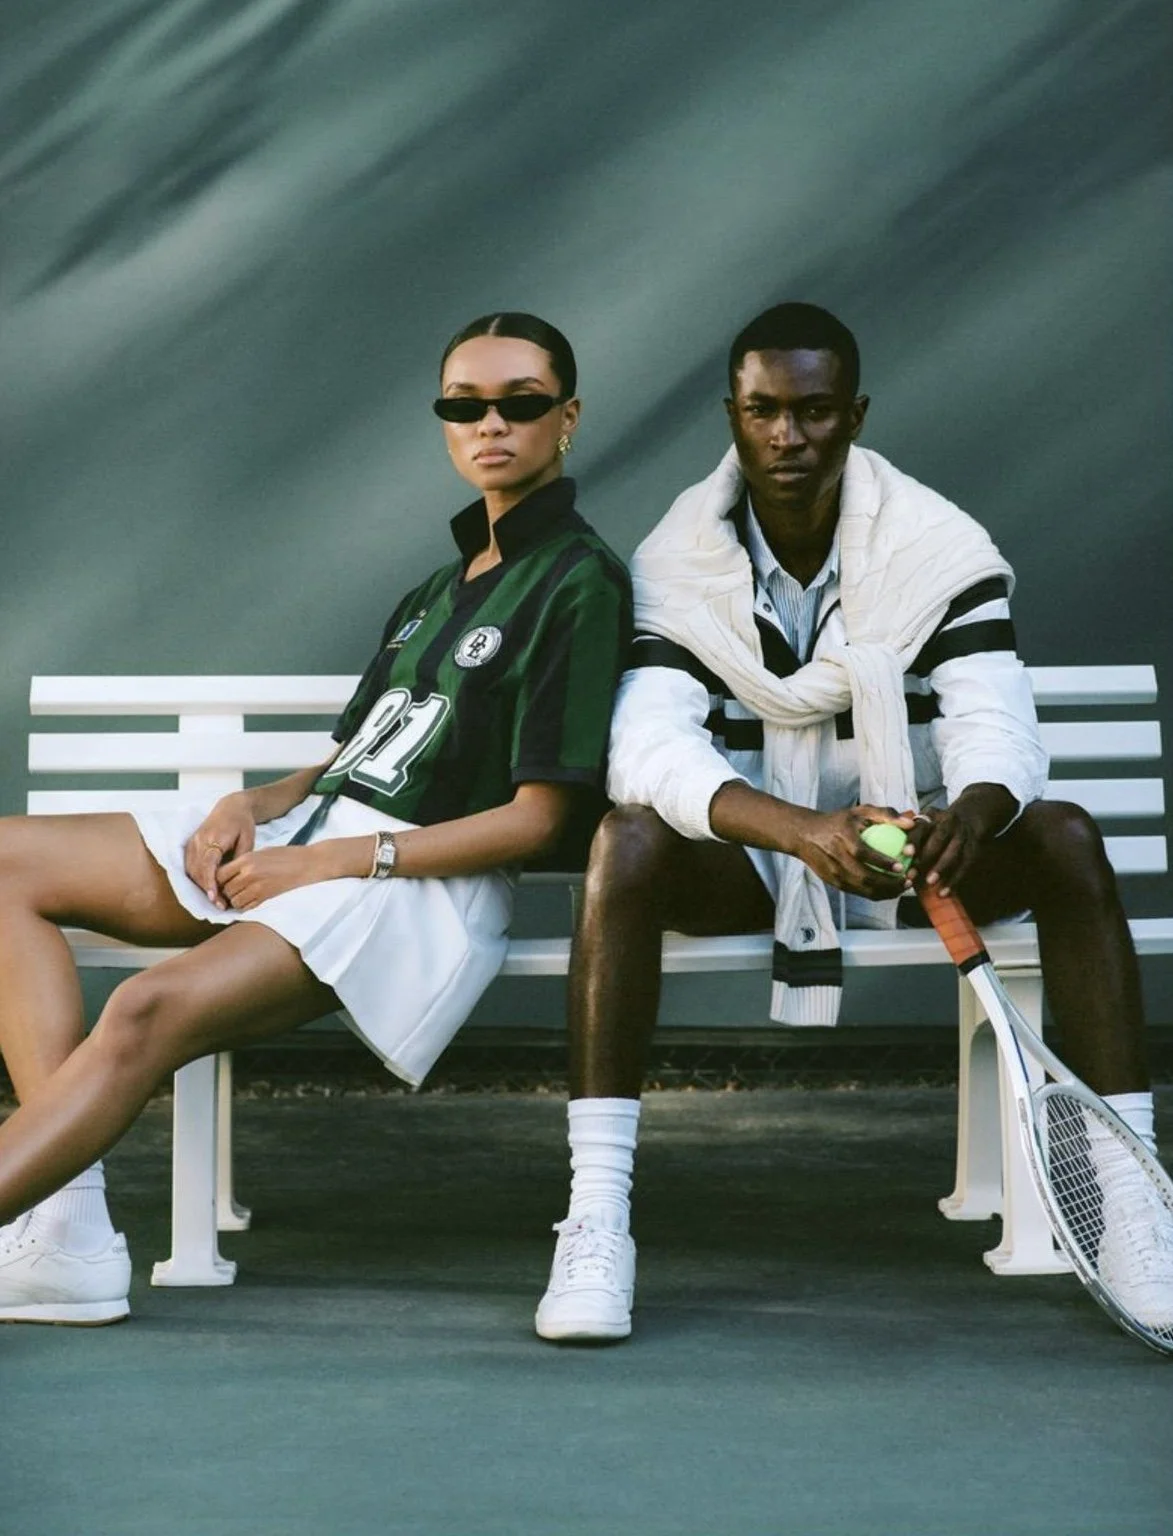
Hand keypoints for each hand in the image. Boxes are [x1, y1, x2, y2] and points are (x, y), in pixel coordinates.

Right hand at [184, 794, 256, 907]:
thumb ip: (241, 857)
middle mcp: (199, 840)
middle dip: (207, 889)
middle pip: (198, 870)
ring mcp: (193, 843)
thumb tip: (236, 878)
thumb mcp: (248, 838)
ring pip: (191, 870)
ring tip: (217, 900)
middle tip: (221, 905)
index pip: (208, 863)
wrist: (231, 807)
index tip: (214, 897)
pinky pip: (190, 866)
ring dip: (201, 886)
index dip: (210, 882)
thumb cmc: (242, 823)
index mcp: (214, 837)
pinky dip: (197, 878)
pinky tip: (209, 888)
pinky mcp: (191, 845)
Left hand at [218, 845, 327, 911]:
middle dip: (227, 892)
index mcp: (247, 860)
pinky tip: (252, 901)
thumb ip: (244, 862)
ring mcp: (258, 887)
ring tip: (244, 896)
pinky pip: (247, 907)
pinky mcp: (267, 897)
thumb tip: (229, 873)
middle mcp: (249, 874)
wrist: (310, 863)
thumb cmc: (288, 856)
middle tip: (234, 891)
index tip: (224, 881)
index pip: (220, 874)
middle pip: (226, 889)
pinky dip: (246, 906)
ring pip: (234, 901)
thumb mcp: (262, 853)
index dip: (219, 880)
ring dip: (236, 901)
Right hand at [793, 805, 917, 899]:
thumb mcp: (859, 811)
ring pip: (863, 889)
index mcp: (842, 838)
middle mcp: (836, 858)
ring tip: (902, 887)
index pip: (863, 853)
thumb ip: (886, 814)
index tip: (901, 866)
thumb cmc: (837, 822)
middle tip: (908, 881)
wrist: (804, 835)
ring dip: (885, 892)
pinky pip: (858, 892)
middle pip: (864, 877)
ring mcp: (834, 873)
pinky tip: (889, 889)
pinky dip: (876, 894)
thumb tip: (910, 823)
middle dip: (889, 883)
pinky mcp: (834, 883)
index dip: (882, 862)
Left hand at [905, 785, 1017, 895]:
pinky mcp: (974, 849)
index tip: (906, 853)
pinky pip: (965, 865)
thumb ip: (910, 836)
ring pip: (953, 852)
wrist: (968, 819)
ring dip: (941, 869)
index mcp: (933, 816)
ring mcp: (963, 835)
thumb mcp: (924, 824)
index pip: (922, 827)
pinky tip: (945, 892)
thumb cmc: (935, 828)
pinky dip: (954, 880)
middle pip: (939, 839)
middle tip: (913, 874)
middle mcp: (949, 823)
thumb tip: (890, 856)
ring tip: (930, 883)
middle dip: (926, 857)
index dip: (914, 839)